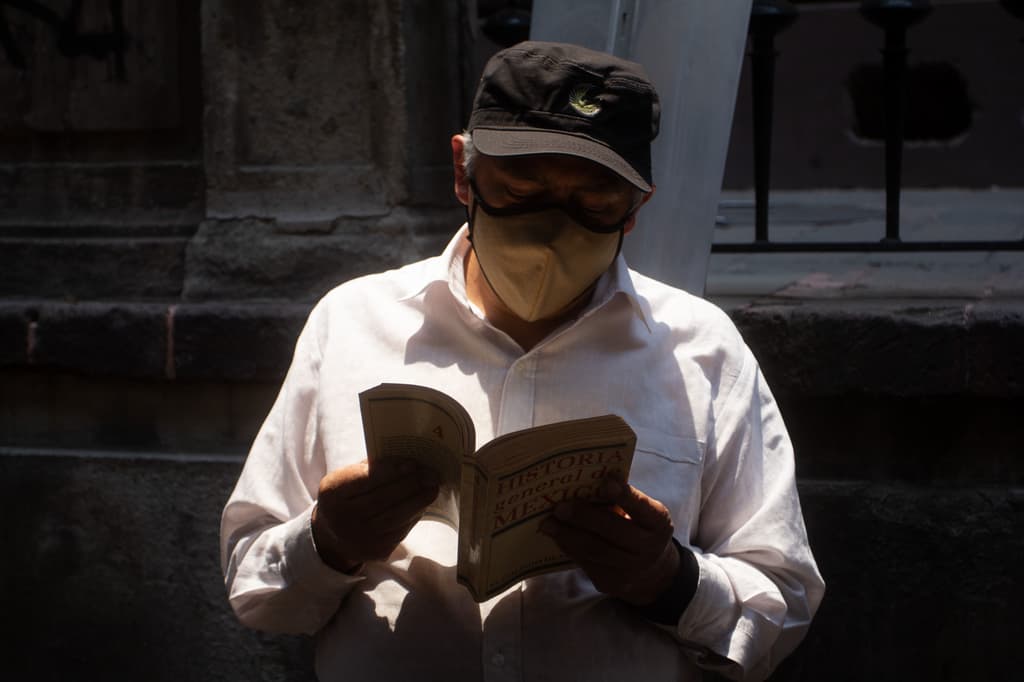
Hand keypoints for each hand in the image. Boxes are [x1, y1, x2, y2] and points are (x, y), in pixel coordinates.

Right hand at [311, 458, 439, 572]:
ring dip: (418, 501)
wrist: (334, 535)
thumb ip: (373, 468)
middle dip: (411, 485)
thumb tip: (409, 462)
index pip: (365, 480)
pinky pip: (400, 531)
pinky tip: (422, 504)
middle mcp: (342, 519)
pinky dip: (414, 516)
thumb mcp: (348, 477)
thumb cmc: (348, 496)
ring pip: (395, 518)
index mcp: (333, 493)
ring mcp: (359, 539)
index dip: (391, 472)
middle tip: (431, 474)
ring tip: (433, 488)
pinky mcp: (376, 551)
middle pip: (382, 500)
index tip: (413, 464)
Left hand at [539, 476, 679, 605]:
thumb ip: (619, 500)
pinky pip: (586, 563)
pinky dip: (568, 547)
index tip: (605, 481)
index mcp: (658, 522)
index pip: (641, 507)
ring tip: (549, 523)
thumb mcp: (640, 513)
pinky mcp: (611, 582)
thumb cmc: (637, 527)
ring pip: (596, 550)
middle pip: (614, 531)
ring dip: (568, 534)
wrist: (651, 571)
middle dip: (585, 517)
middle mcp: (649, 548)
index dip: (624, 495)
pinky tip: (556, 536)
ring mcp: (631, 569)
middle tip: (560, 507)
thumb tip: (582, 484)